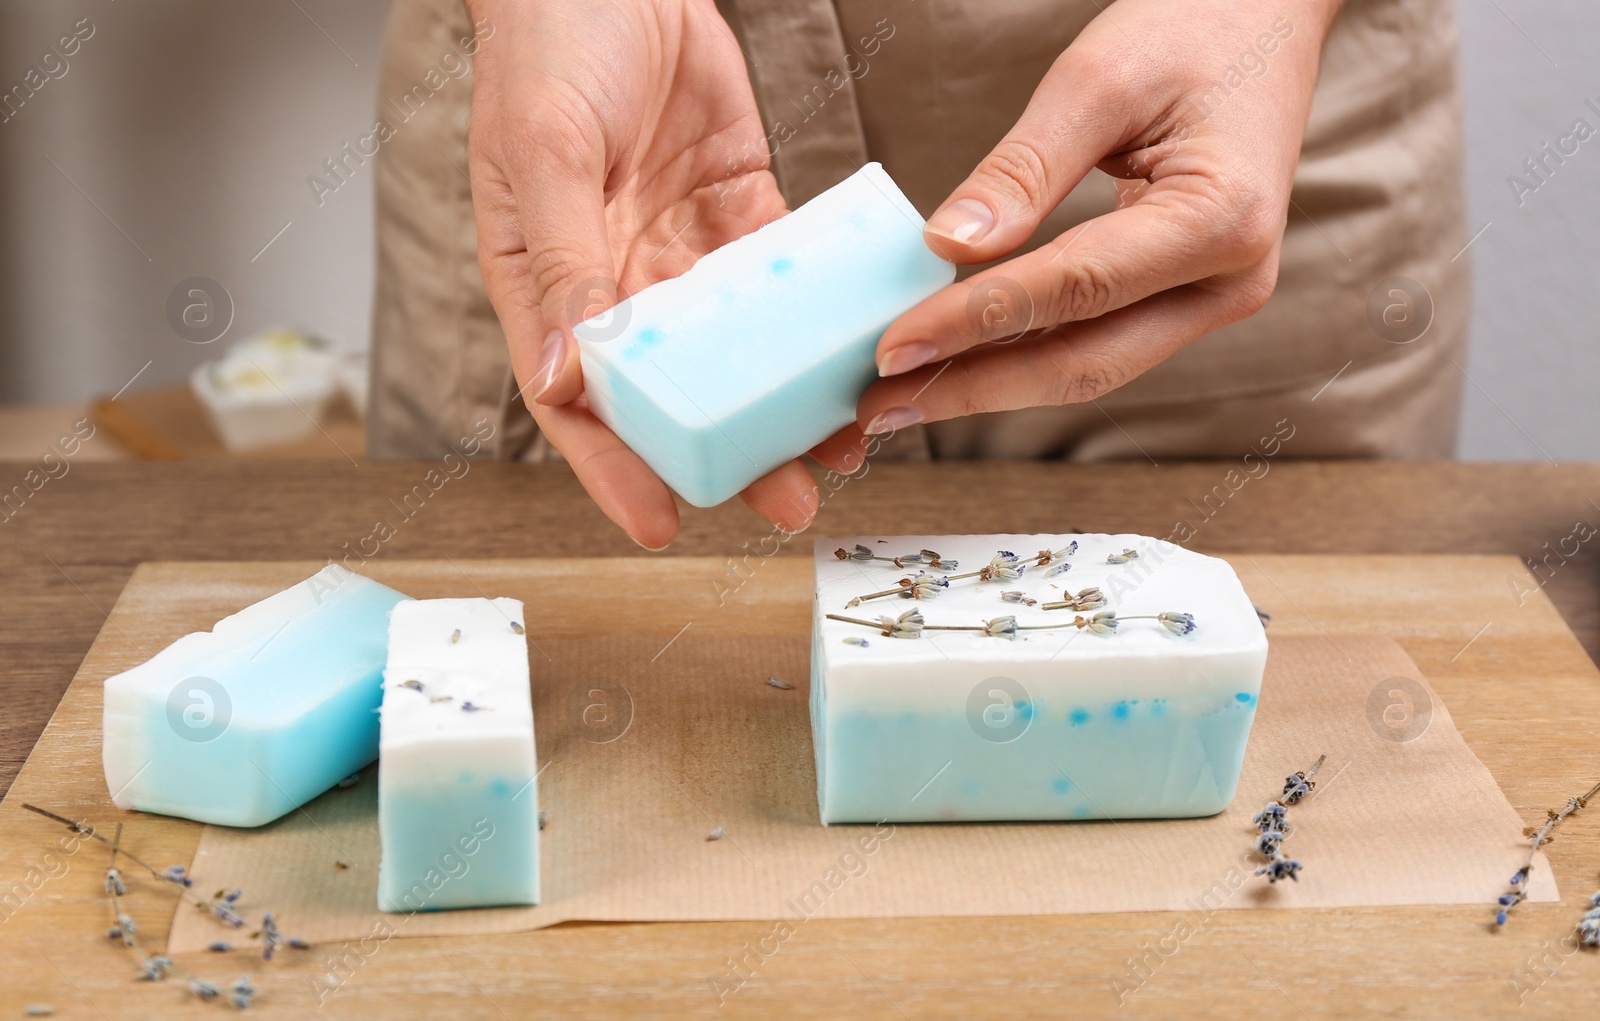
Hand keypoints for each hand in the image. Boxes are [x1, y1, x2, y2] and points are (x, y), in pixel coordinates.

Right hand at [466, 0, 817, 547]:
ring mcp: (681, 250)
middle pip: (675, 391)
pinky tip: (853, 349)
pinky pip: (783, 275)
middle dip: (730, 451)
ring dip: (784, 397)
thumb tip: (568, 374)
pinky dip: (816, 316)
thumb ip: (564, 262)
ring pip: (738, 348)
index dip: (616, 469)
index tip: (662, 523)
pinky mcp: (738, 210)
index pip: (578, 401)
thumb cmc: (547, 50)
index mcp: (548, 284)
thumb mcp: (546, 154)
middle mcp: (616, 281)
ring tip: (839, 442)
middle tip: (786, 499)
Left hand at [814, 0, 1344, 465]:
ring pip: (1088, 368)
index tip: (892, 346)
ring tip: (900, 399)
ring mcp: (1214, 298)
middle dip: (972, 390)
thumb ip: (1023, 170)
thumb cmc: (1191, 27)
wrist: (1266, 19)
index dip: (975, 324)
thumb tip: (947, 247)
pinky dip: (1022, 357)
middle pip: (1084, 363)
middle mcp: (1231, 280)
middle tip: (879, 406)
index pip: (1075, 290)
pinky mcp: (1187, 298)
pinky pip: (1097, 343)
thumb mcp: (1097, 78)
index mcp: (1222, 219)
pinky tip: (956, 365)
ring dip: (990, 388)